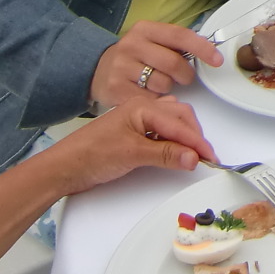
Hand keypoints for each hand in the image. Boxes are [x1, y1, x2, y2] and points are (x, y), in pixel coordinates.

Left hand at [37, 96, 218, 194]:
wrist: (64, 166)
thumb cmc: (91, 154)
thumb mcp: (132, 154)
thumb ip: (165, 155)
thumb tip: (193, 157)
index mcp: (142, 107)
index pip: (180, 122)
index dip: (197, 141)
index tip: (210, 157)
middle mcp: (142, 110)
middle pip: (180, 116)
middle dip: (194, 135)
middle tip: (204, 157)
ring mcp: (137, 121)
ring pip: (172, 123)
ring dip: (185, 137)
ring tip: (192, 155)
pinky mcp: (133, 135)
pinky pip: (162, 132)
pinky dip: (173, 141)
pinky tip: (174, 152)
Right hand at [90, 20, 223, 110]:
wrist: (96, 69)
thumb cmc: (134, 56)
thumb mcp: (151, 41)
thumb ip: (175, 44)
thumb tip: (208, 50)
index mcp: (144, 29)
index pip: (180, 35)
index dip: (202, 48)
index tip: (216, 59)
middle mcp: (131, 45)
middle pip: (174, 63)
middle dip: (186, 75)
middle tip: (185, 78)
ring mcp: (121, 67)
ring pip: (162, 84)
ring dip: (168, 88)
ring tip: (157, 83)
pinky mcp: (116, 89)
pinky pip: (149, 100)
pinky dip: (155, 100)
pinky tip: (147, 93)